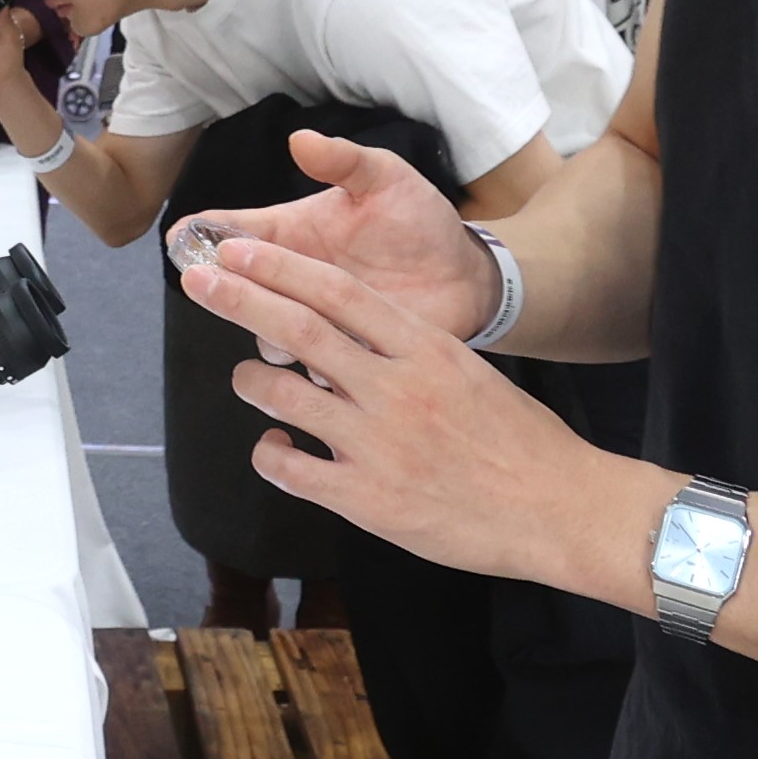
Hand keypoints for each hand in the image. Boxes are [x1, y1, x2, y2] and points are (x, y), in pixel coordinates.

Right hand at [176, 127, 495, 345]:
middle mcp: (294, 279)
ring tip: (271, 329)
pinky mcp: (339, 356)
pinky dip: (306, 368)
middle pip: (239, 285)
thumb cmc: (418, 221)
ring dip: (263, 329)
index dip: (202, 232)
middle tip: (203, 284)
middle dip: (218, 284)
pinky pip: (309, 368)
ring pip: (268, 331)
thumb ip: (344, 161)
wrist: (465, 276)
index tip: (181, 236)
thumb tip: (300, 139)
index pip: (234, 230)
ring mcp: (313, 320)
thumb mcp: (385, 179)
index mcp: (292, 233)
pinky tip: (314, 365)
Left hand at [185, 234, 648, 596]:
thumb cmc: (521, 442)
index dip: (282, 268)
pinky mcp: (367, 500)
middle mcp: (396, 389)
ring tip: (246, 378)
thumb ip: (410, 353)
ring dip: (252, 383)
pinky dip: (270, 454)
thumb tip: (352, 335)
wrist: (559, 509)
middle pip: (300, 332)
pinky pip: (292, 471)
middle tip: (198, 281)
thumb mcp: (470, 374)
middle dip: (241, 300)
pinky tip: (274, 448)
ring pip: (285, 398)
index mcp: (426, 349)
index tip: (239, 249)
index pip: (340, 293)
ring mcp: (378, 446)